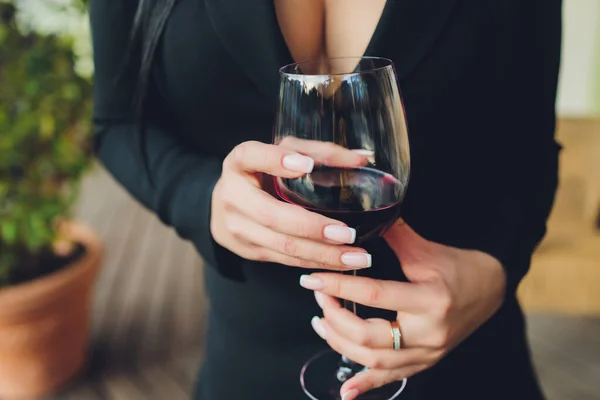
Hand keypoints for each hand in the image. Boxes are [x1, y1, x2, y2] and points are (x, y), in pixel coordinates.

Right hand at [211, 139, 373, 270]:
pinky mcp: (249, 250)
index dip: (276, 160)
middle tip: (347, 233)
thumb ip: (317, 152)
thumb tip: (361, 159)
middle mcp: (233, 196)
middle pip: (272, 215)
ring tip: (356, 257)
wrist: (225, 205)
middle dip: (312, 228)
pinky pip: (286, 260)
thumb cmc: (262, 173)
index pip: (251, 157)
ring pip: (282, 245)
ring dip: (322, 254)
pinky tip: (341, 264)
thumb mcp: (282, 153)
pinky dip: (315, 263)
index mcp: (238, 164)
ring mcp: (238, 227)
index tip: (307, 165)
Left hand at [299, 220, 506, 398]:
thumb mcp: (427, 249)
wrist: (491, 290)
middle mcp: (429, 333)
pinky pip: (392, 378)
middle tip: (318, 298)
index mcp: (430, 300)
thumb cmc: (459, 267)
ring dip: (341, 345)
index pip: (374, 296)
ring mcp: (428, 353)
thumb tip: (360, 220)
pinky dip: (367, 384)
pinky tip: (346, 391)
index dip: (338, 287)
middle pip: (370, 338)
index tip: (312, 279)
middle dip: (336, 318)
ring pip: (375, 362)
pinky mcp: (426, 362)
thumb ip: (393, 235)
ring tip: (321, 324)